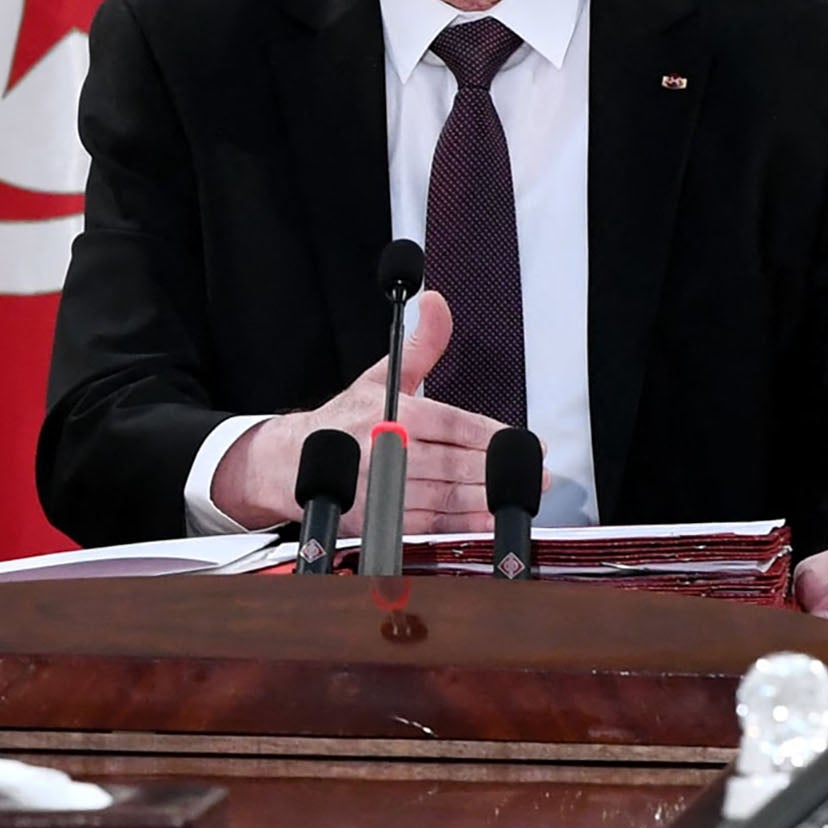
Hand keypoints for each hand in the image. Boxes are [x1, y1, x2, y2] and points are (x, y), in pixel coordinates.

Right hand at [210, 291, 539, 534]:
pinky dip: (461, 523)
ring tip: (518, 493)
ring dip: (487, 498)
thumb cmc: (344, 421)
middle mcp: (386, 451)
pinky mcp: (378, 519)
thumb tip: (437, 303)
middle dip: (499, 470)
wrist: (293, 463)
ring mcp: (382, 488)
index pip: (453, 425)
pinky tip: (486, 518)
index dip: (493, 436)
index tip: (525, 442)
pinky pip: (429, 524)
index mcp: (392, 414)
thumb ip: (422, 343)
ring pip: (446, 496)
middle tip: (534, 471)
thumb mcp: (383, 375)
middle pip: (455, 464)